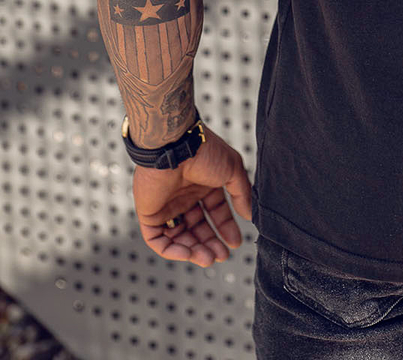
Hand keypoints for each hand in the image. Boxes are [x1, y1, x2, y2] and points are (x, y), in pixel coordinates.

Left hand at [132, 124, 252, 266]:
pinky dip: (172, 251)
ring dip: (194, 250)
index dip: (225, 228)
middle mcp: (185, 196)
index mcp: (203, 184)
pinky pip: (158, 240)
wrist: (175, 146)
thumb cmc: (204, 152)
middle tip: (222, 256)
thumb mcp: (233, 170)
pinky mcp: (149, 214)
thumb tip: (250, 215)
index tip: (235, 242)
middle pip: (198, 228)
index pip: (215, 212)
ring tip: (208, 259)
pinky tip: (189, 254)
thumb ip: (242, 194)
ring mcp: (167, 206)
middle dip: (210, 243)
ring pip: (180, 237)